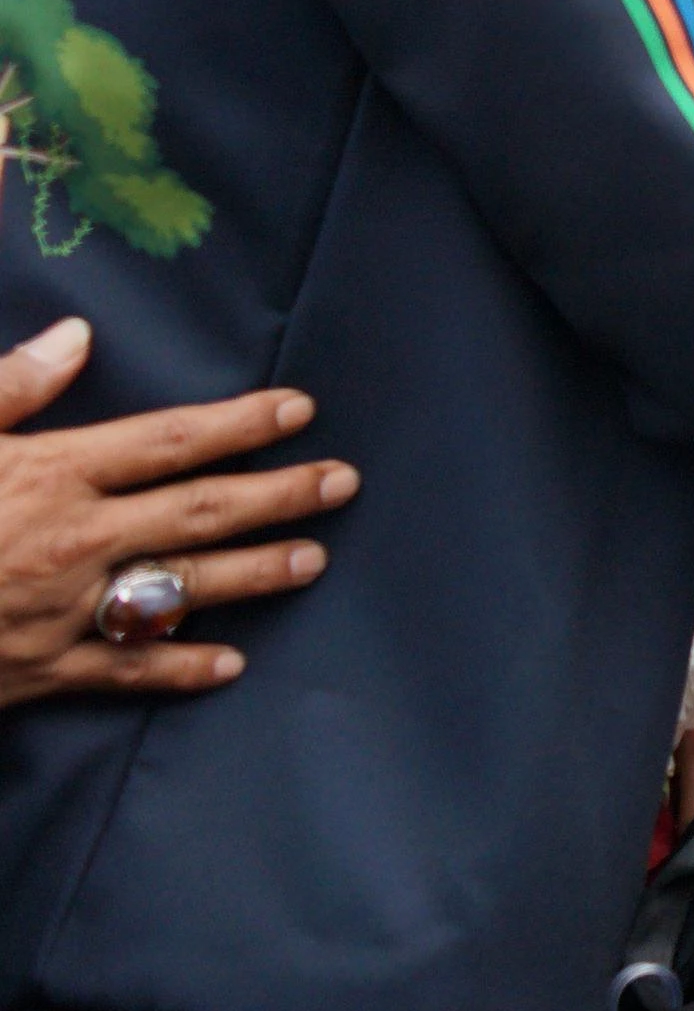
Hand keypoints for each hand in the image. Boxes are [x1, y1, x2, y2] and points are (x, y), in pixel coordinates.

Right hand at [0, 316, 354, 709]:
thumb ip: (9, 388)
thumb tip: (75, 338)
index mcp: (50, 474)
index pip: (167, 441)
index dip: (239, 425)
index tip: (301, 411)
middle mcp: (72, 540)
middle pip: (199, 513)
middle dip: (279, 496)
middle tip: (343, 482)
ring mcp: (60, 611)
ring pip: (180, 589)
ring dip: (254, 575)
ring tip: (314, 560)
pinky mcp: (38, 672)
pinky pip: (123, 670)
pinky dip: (178, 665)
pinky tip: (230, 664)